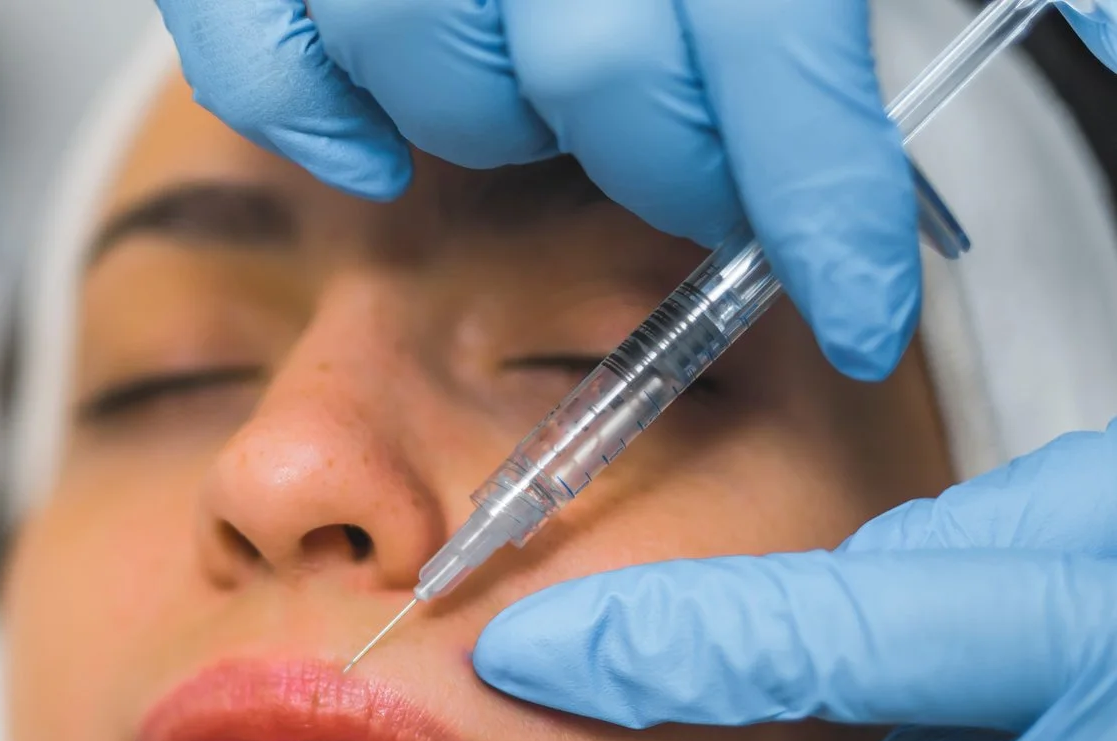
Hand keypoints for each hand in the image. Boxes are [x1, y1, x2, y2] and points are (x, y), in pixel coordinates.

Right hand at [152, 0, 1116, 380]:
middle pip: (598, 80)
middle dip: (672, 169)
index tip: (861, 309)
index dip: (820, 200)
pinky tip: (383, 148)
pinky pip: (259, 61)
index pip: (768, 50)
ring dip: (501, 135)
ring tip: (555, 108)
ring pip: (435, 78)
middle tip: (713, 183)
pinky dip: (315, 123)